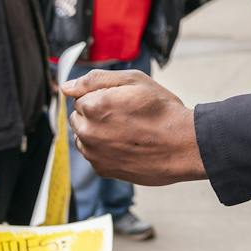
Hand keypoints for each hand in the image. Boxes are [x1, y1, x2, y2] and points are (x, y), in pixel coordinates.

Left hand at [63, 71, 205, 185]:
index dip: (101, 96)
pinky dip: (105, 150)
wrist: (183, 146)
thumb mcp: (133, 81)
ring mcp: (94, 154)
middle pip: (79, 118)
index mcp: (93, 106)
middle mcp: (88, 132)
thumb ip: (95, 80)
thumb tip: (66, 86)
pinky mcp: (102, 170)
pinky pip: (94, 155)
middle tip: (125, 115)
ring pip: (84, 137)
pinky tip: (126, 145)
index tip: (121, 101)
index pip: (80, 97)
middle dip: (95, 115)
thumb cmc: (162, 110)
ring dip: (98, 132)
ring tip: (127, 131)